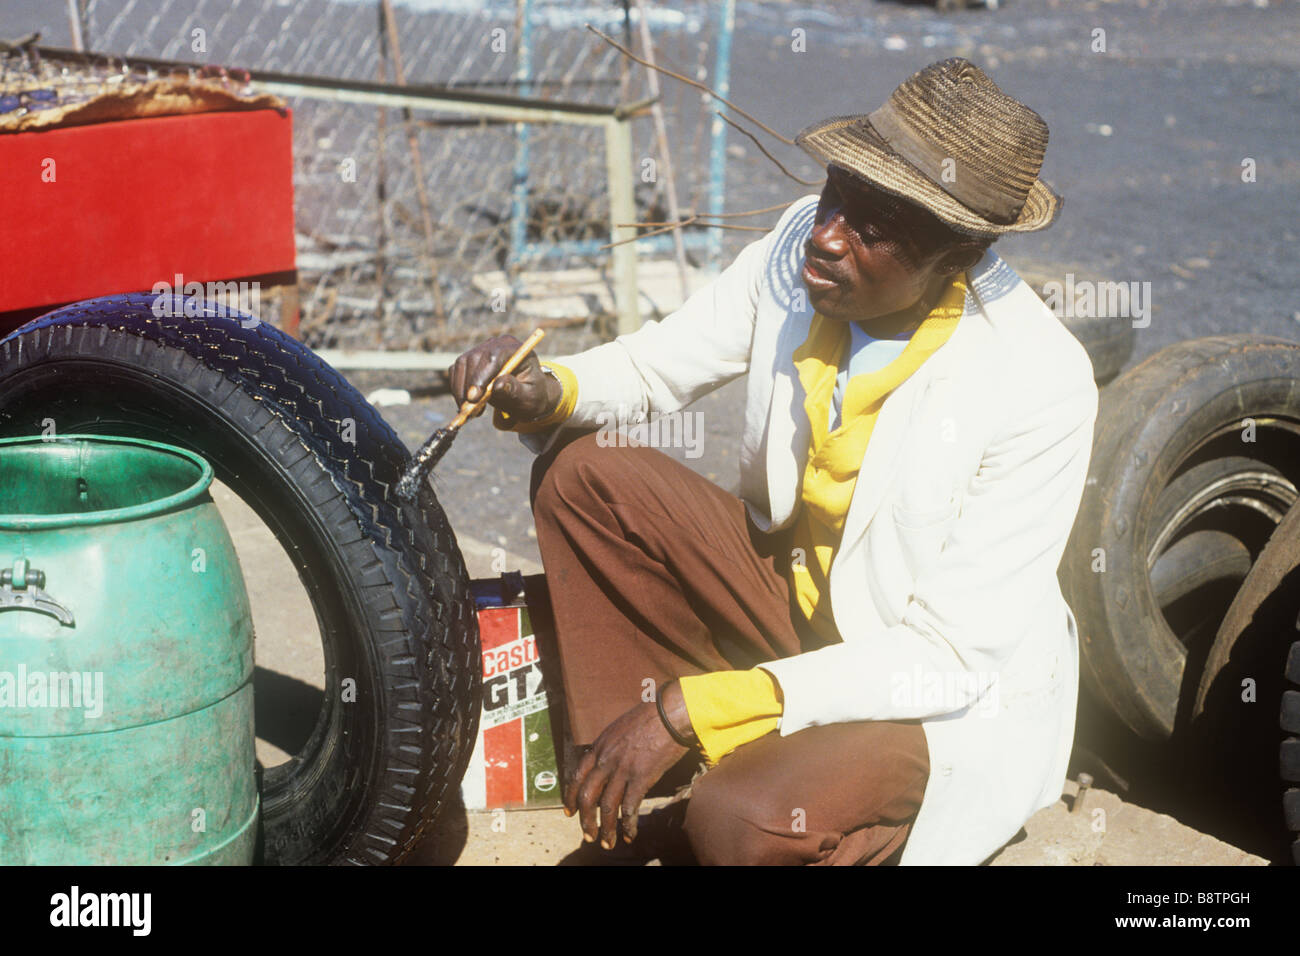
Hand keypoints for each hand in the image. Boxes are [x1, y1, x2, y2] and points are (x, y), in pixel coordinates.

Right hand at [447, 334, 561, 422]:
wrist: (527, 394)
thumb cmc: (532, 395)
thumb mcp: (529, 397)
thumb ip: (515, 391)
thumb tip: (498, 386)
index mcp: (516, 349)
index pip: (493, 356)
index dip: (481, 376)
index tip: (474, 398)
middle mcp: (497, 344)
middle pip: (474, 358)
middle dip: (468, 386)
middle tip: (469, 410)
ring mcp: (482, 349)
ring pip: (461, 364)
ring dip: (460, 390)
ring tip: (469, 411)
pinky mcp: (470, 359)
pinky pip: (456, 371)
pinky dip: (457, 389)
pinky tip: (466, 404)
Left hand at [563, 684, 692, 848]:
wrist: (669, 712)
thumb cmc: (650, 716)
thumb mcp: (620, 728)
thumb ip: (611, 746)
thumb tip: (610, 760)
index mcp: (599, 746)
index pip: (577, 776)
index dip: (571, 797)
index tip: (570, 811)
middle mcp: (606, 760)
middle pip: (587, 796)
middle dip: (585, 820)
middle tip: (588, 834)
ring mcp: (622, 769)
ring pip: (606, 807)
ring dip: (605, 828)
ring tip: (607, 842)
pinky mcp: (641, 777)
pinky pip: (629, 807)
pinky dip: (628, 825)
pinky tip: (629, 835)